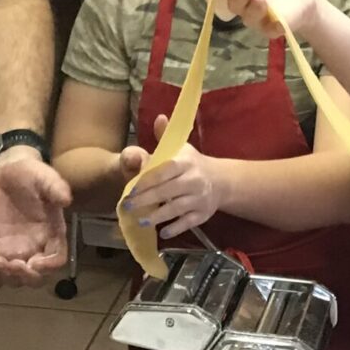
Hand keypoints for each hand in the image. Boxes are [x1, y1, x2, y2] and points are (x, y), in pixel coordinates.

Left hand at [0, 149, 70, 285]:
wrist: (6, 171)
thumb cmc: (29, 173)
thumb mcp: (43, 176)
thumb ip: (55, 187)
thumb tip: (67, 200)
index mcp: (53, 231)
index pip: (57, 259)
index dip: (48, 267)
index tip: (33, 263)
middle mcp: (38, 244)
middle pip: (37, 276)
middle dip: (24, 276)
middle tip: (9, 264)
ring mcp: (19, 247)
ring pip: (17, 277)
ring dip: (6, 277)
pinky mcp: (1, 246)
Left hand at [120, 114, 222, 239]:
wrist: (221, 180)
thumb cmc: (193, 163)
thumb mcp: (180, 147)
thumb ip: (164, 136)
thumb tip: (159, 117)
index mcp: (185, 162)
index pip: (163, 171)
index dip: (146, 181)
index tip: (131, 189)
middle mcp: (194, 180)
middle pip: (167, 191)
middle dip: (146, 200)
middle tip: (128, 206)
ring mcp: (199, 198)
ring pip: (176, 208)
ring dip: (157, 216)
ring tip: (141, 220)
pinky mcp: (203, 214)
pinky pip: (188, 223)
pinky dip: (175, 228)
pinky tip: (162, 232)